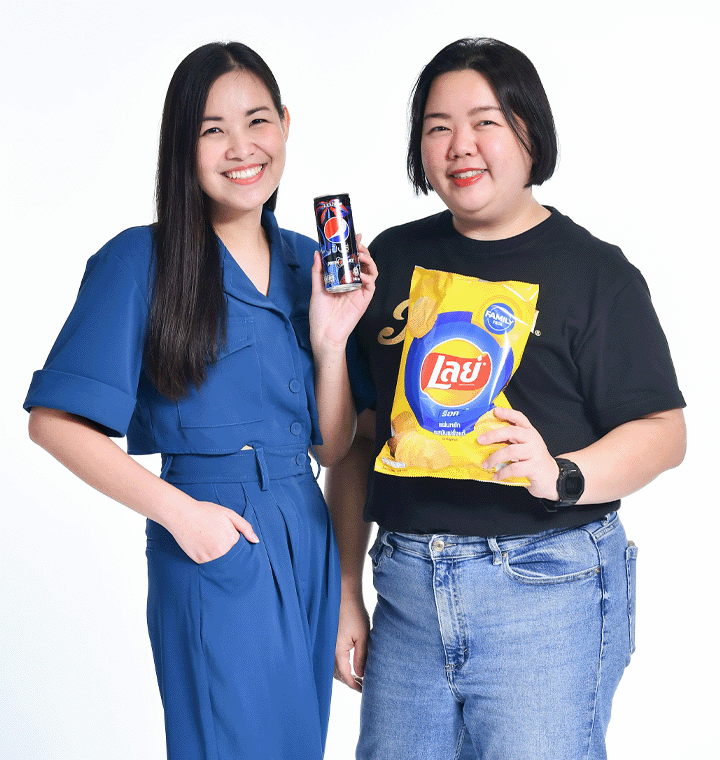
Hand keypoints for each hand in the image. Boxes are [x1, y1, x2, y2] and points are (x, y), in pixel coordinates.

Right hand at [168, 500, 258, 563]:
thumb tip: (256, 541)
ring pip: (220, 560)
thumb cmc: (206, 512)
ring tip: (209, 538)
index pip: (240, 546)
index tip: (226, 533)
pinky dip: (207, 555)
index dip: (234, 539)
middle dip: (227, 548)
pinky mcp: (199, 560)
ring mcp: (210, 557)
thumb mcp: (229, 514)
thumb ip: (245, 527)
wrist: (183, 514)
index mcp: (232, 539)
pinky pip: (209, 562)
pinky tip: (202, 543)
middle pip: (231, 555)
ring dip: (218, 553)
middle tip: (216, 536)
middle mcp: (222, 551)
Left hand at [309, 234, 377, 353]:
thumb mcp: (316, 288)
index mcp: (343, 279)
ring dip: (368, 261)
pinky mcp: (364, 300)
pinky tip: (362, 275)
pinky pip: (371, 286)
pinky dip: (369, 278)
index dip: (355, 247)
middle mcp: (353, 283)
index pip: (351, 260)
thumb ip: (318, 271)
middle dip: (363, 250)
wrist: (324, 333)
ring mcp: (359, 291)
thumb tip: (317, 252)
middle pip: (363, 263)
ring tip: (361, 256)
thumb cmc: (320, 314)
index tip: (353, 236)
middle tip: (358, 244)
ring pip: (371, 272)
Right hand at [334, 593, 369, 691]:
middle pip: (337, 675)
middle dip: (349, 682)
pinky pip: (331, 660)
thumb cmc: (354, 613)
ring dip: (344, 675)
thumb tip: (361, 675)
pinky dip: (339, 667)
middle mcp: (329, 651)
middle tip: (362, 687)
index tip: (364, 690)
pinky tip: (349, 666)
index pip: (345, 676)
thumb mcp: (362, 636)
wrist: (343, 596)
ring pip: (333, 669)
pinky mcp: (328, 641)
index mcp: (337, 651)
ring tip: (357, 678)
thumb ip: (361, 657)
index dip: (354, 685)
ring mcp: (327, 646)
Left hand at [477, 407, 559, 499]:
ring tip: (485, 464)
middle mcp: (533, 439)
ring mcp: (534, 453)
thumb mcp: (524, 446)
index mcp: (529, 432)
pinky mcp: (534, 467)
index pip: (519, 418)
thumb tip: (485, 441)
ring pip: (511, 451)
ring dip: (494, 458)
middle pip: (512, 432)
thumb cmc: (532, 460)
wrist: (552, 476)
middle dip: (494, 434)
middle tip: (480, 440)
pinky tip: (496, 475)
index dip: (507, 413)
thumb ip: (510, 441)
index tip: (495, 411)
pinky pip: (514, 468)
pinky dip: (502, 472)